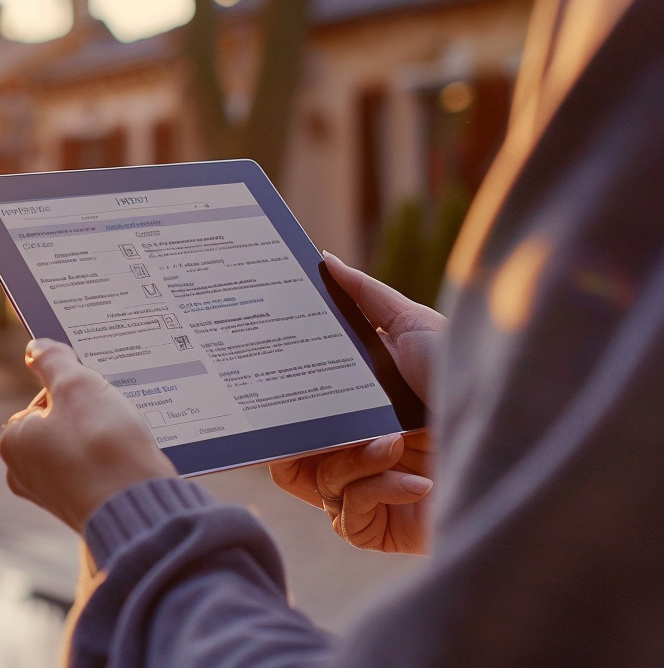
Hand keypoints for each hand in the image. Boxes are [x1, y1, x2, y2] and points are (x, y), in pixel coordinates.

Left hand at [0, 339, 176, 532]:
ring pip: (82, 448)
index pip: (44, 398)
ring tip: (124, 436)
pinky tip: (130, 460)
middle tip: (114, 414)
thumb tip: (36, 346)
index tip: (97, 393)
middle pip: (63, 423)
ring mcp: (55, 495)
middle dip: (91, 414)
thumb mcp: (76, 384)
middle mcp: (25, 473)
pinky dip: (112, 462)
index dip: (74, 389)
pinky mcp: (83, 509)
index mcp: (13, 442)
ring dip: (105, 437)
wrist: (138, 506)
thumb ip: (53, 360)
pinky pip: (97, 473)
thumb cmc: (101, 444)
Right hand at [268, 251, 444, 553]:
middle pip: (291, 453)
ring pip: (317, 483)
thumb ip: (366, 296)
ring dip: (350, 462)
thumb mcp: (416, 326)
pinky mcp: (384, 528)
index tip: (263, 383)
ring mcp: (371, 490)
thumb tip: (323, 259)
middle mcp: (360, 447)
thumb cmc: (471, 377)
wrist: (523, 434)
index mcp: (359, 404)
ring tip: (392, 442)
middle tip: (316, 423)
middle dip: (296, 440)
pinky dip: (379, 492)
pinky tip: (421, 481)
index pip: (298, 410)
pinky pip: (348, 516)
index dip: (276, 403)